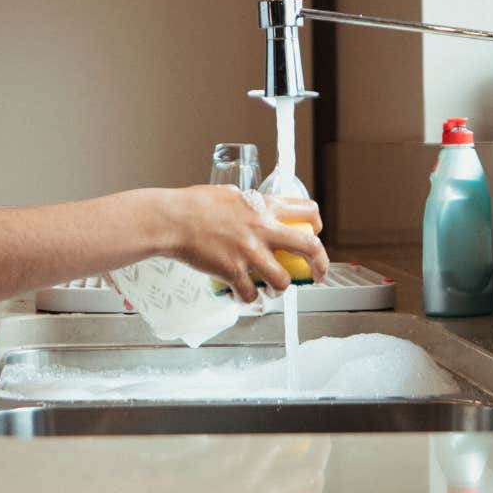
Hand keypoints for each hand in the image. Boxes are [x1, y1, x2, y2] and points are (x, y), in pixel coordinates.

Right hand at [162, 185, 328, 301]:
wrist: (172, 220)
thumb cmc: (193, 204)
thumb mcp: (230, 194)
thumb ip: (248, 204)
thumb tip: (254, 208)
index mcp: (264, 207)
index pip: (306, 210)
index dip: (316, 224)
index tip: (316, 234)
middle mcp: (263, 229)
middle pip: (309, 248)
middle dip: (320, 265)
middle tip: (318, 275)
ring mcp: (249, 252)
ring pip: (283, 281)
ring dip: (280, 289)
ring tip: (272, 290)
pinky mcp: (233, 272)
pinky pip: (251, 295)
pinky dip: (248, 299)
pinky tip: (241, 294)